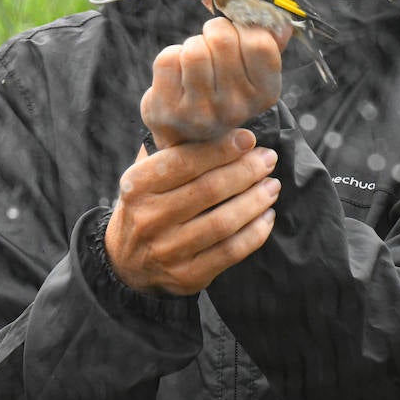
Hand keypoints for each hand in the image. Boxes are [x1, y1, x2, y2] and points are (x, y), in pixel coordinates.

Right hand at [104, 128, 279, 295]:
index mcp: (137, 185)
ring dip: (255, 200)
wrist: (126, 264)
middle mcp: (150, 218)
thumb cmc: (146, 206)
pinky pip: (230, 251)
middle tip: (268, 159)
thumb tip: (220, 123)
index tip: (249, 138)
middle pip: (209, 190)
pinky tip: (267, 216)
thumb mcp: (143, 175)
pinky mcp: (187, 275)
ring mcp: (168, 250)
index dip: (220, 148)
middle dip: (246, 171)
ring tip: (272, 185)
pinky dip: (255, 232)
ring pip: (224, 221)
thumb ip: (171, 150)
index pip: (183, 162)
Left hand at [141, 16, 287, 147]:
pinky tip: (178, 74)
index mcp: (265, 94)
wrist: (187, 133)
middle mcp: (236, 109)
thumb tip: (282, 25)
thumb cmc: (223, 91)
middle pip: (222, 40)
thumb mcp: (252, 72)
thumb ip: (269, 45)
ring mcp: (201, 113)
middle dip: (213, 32)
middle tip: (211, 45)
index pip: (259, 43)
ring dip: (192, 45)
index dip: (242, 28)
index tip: (236, 33)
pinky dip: (171, 56)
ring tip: (195, 60)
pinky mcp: (168, 112)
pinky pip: (168, 59)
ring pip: (194, 50)